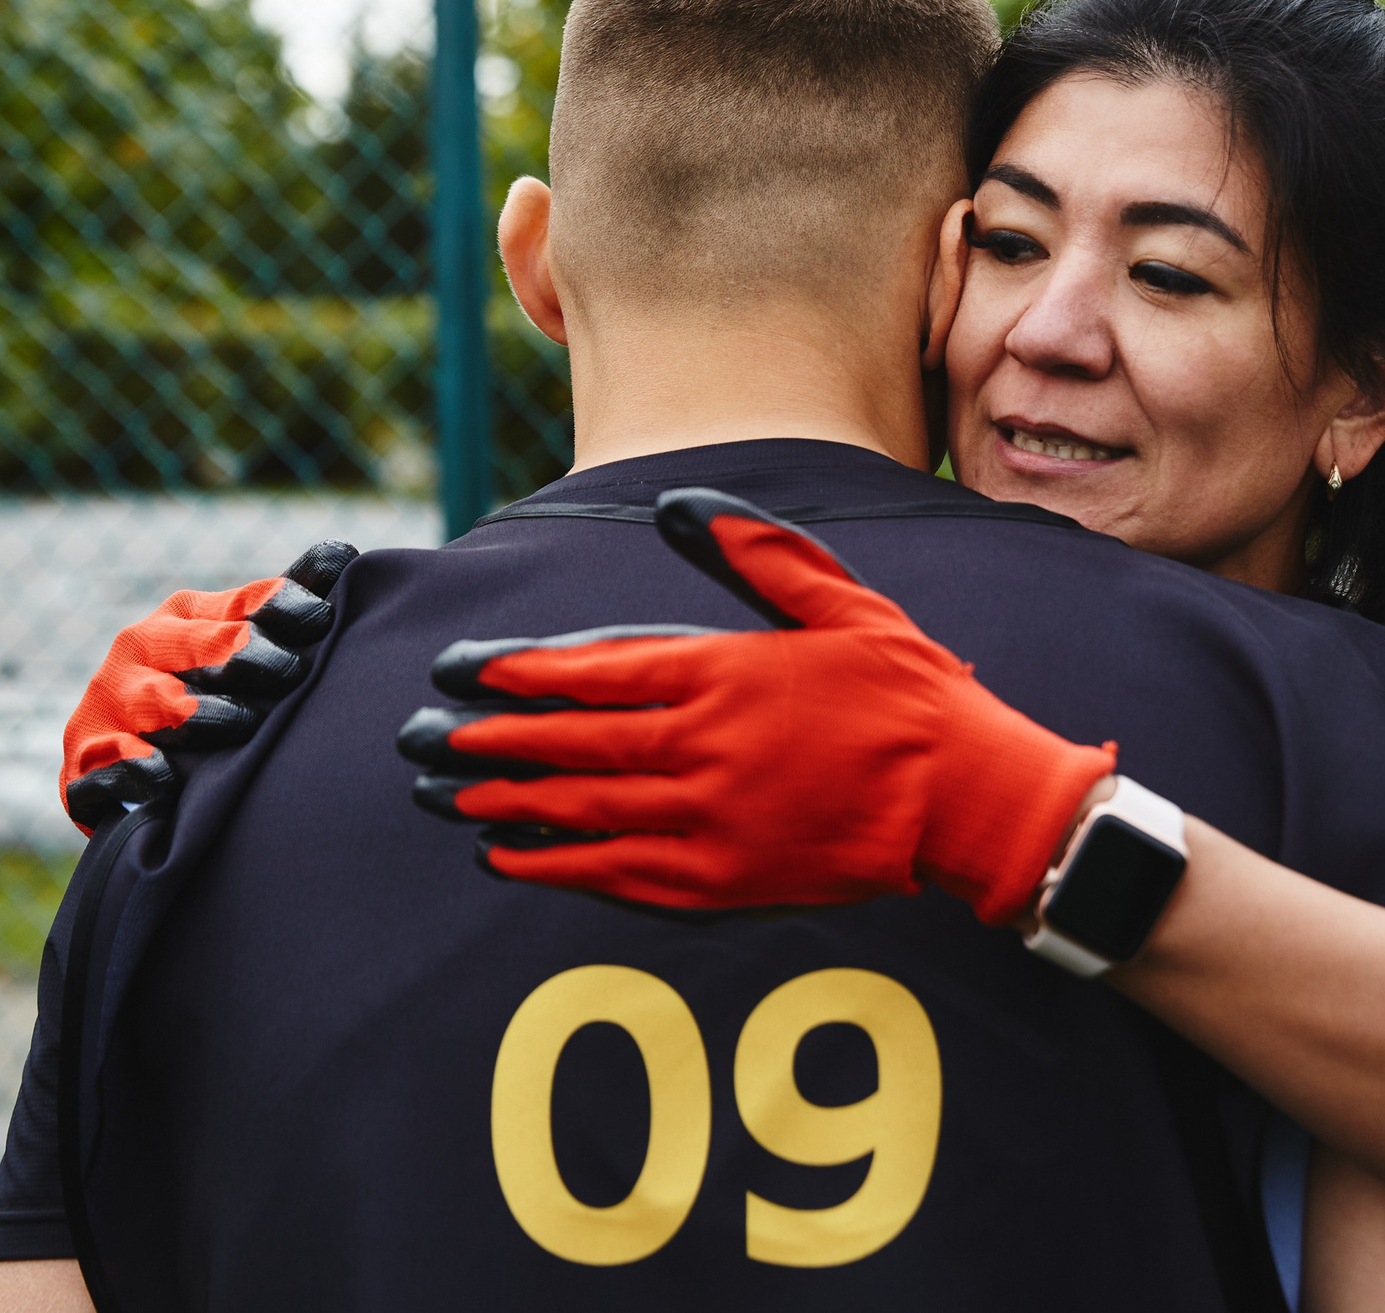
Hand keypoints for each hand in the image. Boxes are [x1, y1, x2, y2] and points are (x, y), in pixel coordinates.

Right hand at [60, 541, 356, 828]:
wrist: (123, 766)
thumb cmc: (204, 692)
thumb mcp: (237, 641)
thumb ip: (283, 607)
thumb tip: (344, 556)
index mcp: (186, 616)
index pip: (243, 604)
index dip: (283, 607)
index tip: (321, 619)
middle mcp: (141, 649)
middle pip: (200, 647)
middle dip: (246, 656)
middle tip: (289, 673)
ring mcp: (108, 704)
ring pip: (156, 702)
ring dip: (199, 712)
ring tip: (241, 723)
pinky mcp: (82, 764)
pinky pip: (107, 765)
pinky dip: (134, 770)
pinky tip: (165, 778)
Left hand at [397, 489, 1117, 922]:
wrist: (967, 799)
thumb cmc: (907, 691)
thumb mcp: (840, 599)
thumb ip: (753, 549)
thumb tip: (676, 502)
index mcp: (726, 674)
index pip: (596, 670)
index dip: (520, 671)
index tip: (460, 670)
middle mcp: (704, 751)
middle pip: (569, 744)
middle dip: (485, 738)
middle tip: (417, 738)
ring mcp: (710, 823)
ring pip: (580, 812)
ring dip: (502, 803)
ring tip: (439, 796)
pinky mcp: (723, 882)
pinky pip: (618, 876)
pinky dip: (556, 866)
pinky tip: (509, 858)